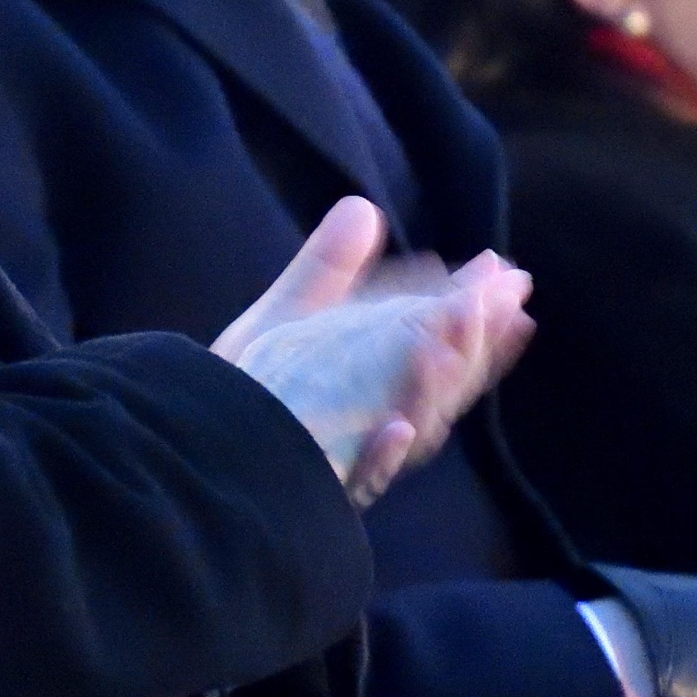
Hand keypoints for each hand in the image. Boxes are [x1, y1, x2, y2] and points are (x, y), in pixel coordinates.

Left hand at [213, 197, 534, 506]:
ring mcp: (346, 457)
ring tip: (446, 347)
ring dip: (433, 391)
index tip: (504, 274)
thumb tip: (364, 208)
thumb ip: (327, 271)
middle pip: (439, 385)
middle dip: (472, 343)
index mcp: (375, 383)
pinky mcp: (311, 489)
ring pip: (408, 428)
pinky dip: (379, 457)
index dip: (475, 314)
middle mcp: (373, 423)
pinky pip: (354, 481)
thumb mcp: (288, 321)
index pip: (438, 345)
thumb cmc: (242, 391)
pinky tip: (395, 429)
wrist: (187, 446)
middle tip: (508, 300)